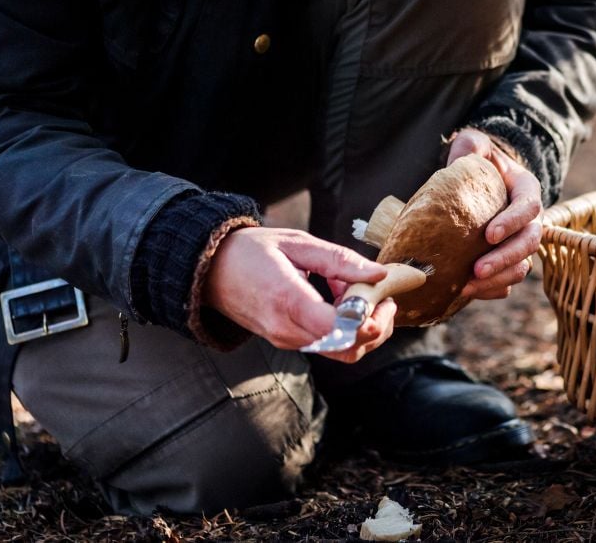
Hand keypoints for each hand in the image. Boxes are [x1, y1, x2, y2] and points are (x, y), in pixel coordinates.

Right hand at [205, 227, 394, 360]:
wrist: (210, 269)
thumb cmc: (252, 251)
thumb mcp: (298, 243)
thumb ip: (340, 260)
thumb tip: (379, 275)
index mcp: (287, 300)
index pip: (338, 329)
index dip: (369, 321)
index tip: (384, 299)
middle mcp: (285, 329)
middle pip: (347, 348)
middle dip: (376, 327)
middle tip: (385, 298)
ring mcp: (285, 340)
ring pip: (341, 351)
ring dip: (363, 327)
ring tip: (363, 293)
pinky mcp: (287, 341)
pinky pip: (327, 344)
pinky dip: (346, 328)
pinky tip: (343, 299)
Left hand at [447, 127, 542, 299]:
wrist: (478, 182)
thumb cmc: (478, 162)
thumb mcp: (474, 146)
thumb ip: (471, 145)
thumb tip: (465, 153)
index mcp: (527, 191)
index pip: (529, 207)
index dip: (513, 222)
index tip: (489, 234)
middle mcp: (530, 221)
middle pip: (529, 243)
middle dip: (505, 259)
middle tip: (477, 270)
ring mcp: (519, 243)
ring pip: (521, 267)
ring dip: (497, 279)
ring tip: (466, 287)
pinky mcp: (506, 262)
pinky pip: (507, 282)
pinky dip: (491, 290)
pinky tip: (467, 293)